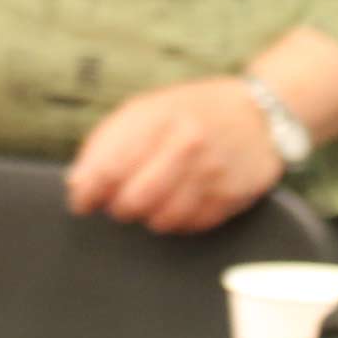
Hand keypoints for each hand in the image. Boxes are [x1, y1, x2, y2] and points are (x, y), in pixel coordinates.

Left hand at [63, 78, 285, 230]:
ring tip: (151, 198)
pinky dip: (175, 220)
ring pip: (159, 220)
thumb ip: (108, 143)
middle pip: (132, 201)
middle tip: (117, 200)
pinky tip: (178, 201)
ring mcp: (211, 174)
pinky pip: (188, 227)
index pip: (108, 168)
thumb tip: (77, 184)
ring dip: (147, 216)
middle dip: (117, 207)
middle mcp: (185, 145)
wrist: (259, 115)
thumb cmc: (193, 112)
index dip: (87, 193)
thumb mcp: (146, 110)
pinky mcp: (230, 199)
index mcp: (157, 118)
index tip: (81, 201)